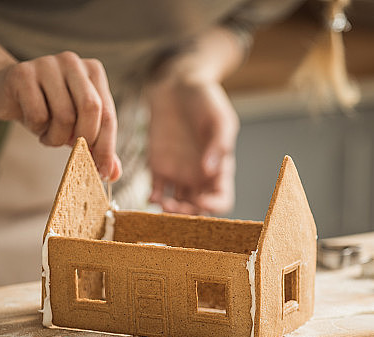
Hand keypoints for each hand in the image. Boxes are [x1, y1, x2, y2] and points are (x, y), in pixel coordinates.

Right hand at [0, 51, 120, 179]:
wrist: (4, 91)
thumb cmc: (47, 109)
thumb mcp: (76, 125)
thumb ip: (97, 146)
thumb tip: (113, 173)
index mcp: (93, 71)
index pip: (108, 113)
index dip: (106, 146)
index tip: (103, 172)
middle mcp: (73, 62)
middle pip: (91, 108)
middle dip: (84, 139)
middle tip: (73, 151)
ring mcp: (47, 64)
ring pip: (64, 116)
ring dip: (56, 138)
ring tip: (48, 135)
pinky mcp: (22, 73)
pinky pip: (38, 115)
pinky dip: (37, 129)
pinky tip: (32, 123)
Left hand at [147, 75, 237, 214]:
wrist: (179, 84)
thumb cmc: (206, 99)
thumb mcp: (220, 118)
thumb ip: (219, 144)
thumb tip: (211, 171)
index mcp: (220, 168)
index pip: (222, 199)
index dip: (214, 205)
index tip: (203, 201)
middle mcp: (200, 176)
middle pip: (197, 209)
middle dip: (187, 214)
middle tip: (175, 207)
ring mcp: (179, 173)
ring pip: (176, 205)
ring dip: (170, 211)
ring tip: (162, 204)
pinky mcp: (158, 166)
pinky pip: (156, 190)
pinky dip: (153, 199)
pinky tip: (152, 196)